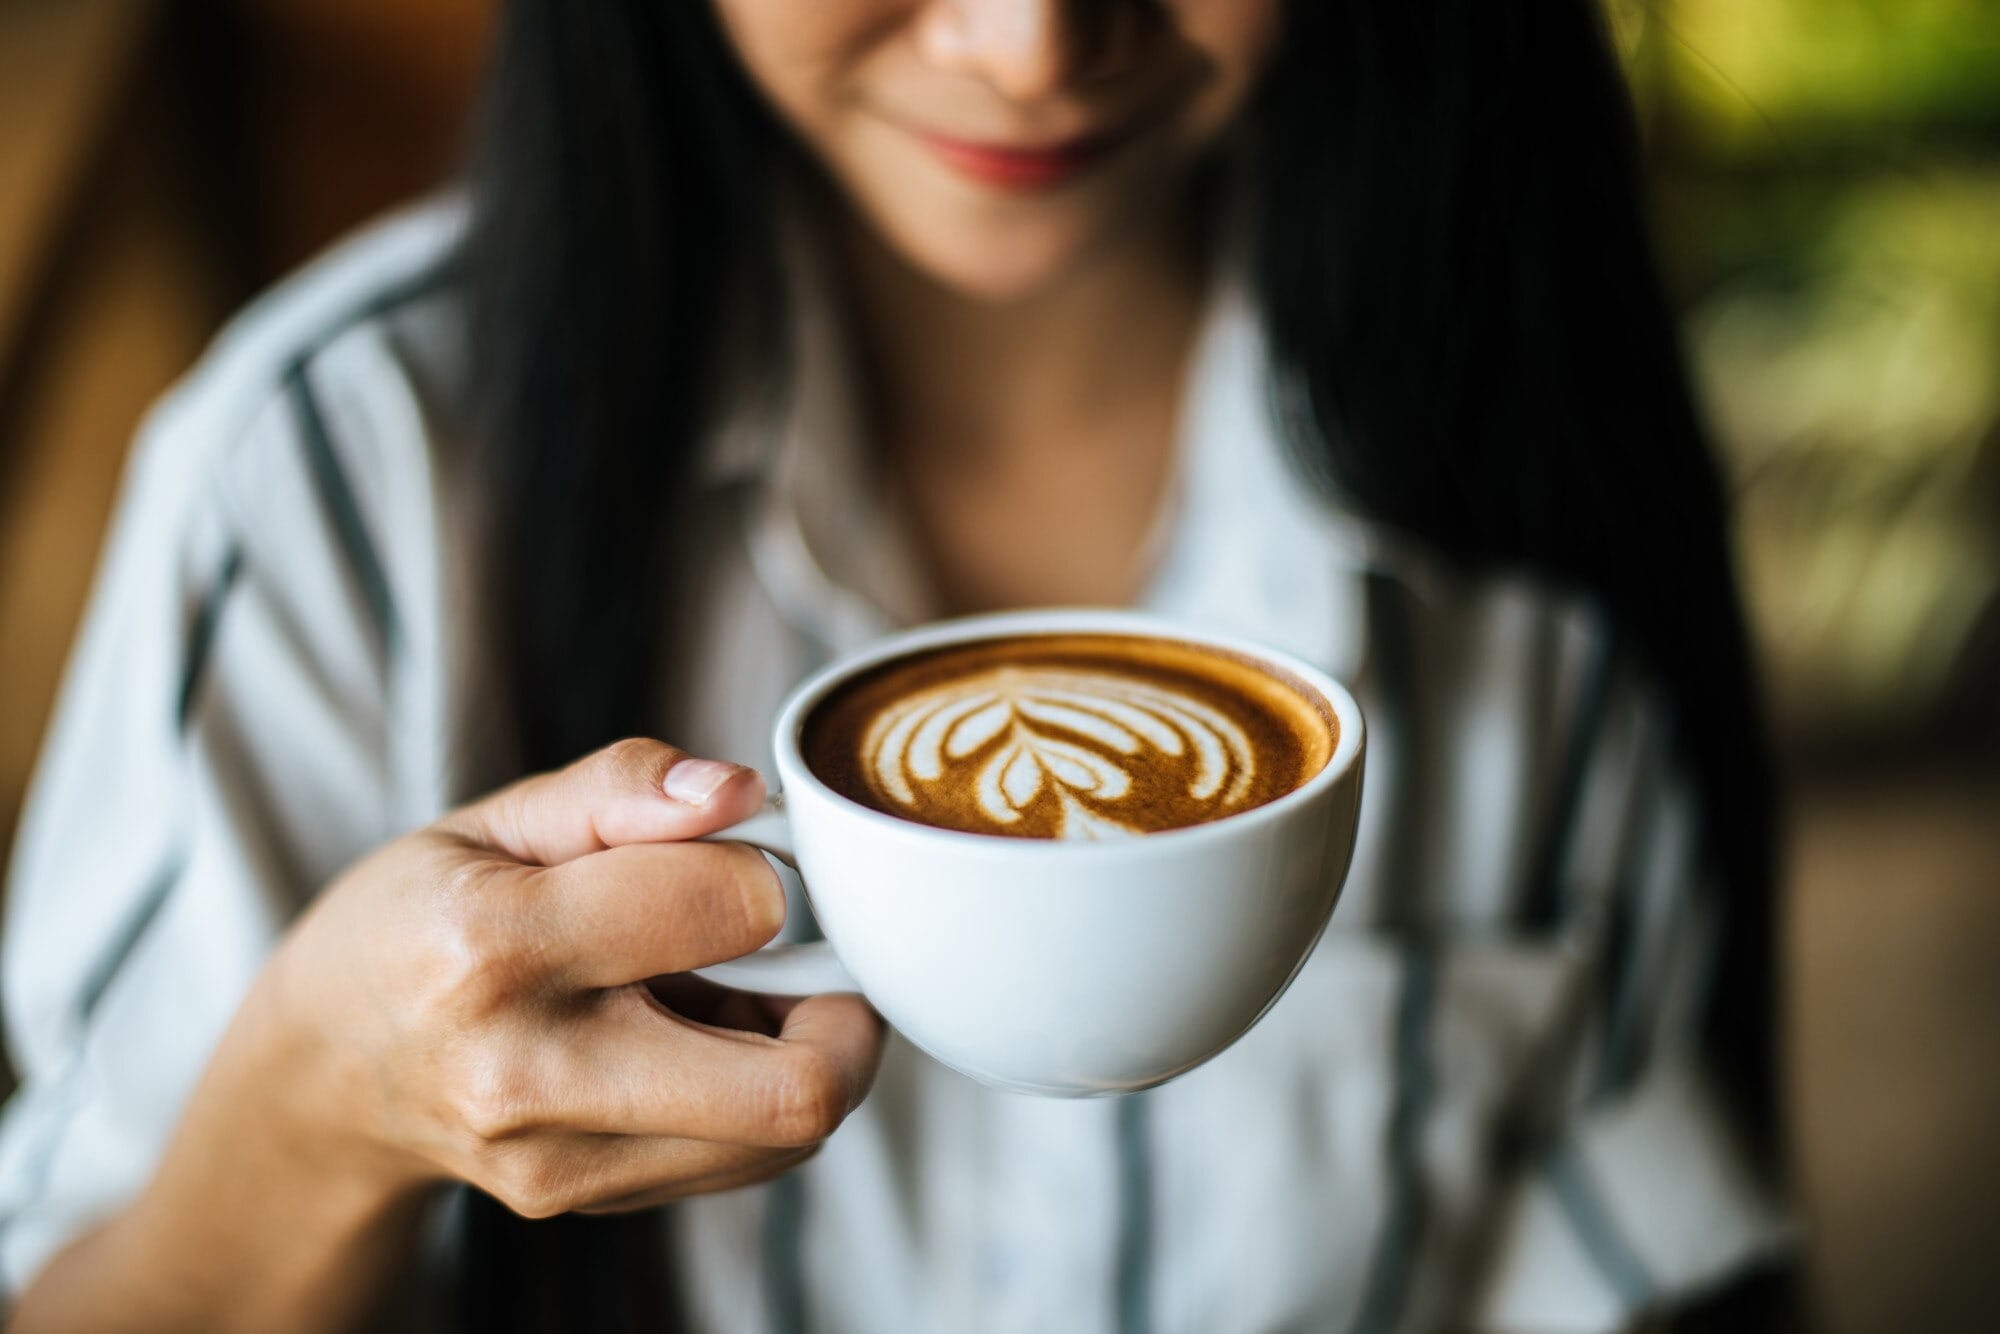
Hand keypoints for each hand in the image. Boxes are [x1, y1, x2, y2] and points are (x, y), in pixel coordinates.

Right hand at [247, 738, 884, 1217]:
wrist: (327, 1070)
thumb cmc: (416, 922)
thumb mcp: (494, 821)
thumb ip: (624, 789)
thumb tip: (742, 791)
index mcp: (497, 947)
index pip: (726, 909)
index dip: (771, 868)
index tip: (750, 855)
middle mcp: (530, 1075)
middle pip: (791, 1089)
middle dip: (847, 1011)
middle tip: (816, 954)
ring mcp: (561, 1162)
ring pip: (786, 1134)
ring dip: (806, 1055)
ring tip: (742, 992)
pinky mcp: (590, 1201)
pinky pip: (745, 1159)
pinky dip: (760, 1095)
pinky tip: (704, 1041)